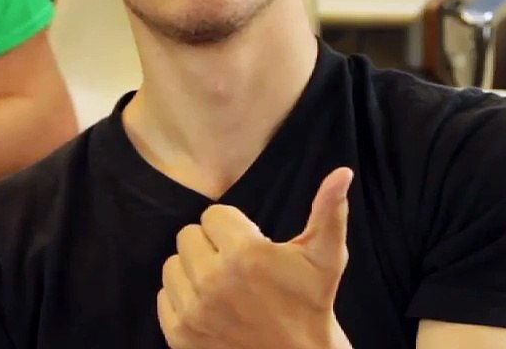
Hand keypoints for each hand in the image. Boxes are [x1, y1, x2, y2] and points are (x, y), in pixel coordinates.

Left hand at [158, 168, 354, 348]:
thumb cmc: (311, 305)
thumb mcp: (326, 258)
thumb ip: (329, 212)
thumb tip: (342, 172)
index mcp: (245, 255)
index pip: (213, 215)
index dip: (234, 228)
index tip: (251, 247)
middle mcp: (213, 281)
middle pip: (188, 236)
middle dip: (211, 247)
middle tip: (237, 267)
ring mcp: (194, 310)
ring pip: (173, 264)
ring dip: (194, 271)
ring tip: (222, 285)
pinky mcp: (180, 334)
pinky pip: (164, 295)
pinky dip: (182, 298)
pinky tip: (210, 306)